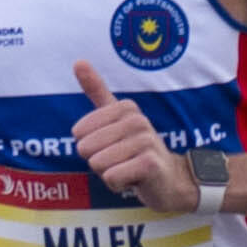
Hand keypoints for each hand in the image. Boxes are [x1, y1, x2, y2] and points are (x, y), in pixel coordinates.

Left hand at [64, 57, 187, 213]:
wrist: (168, 180)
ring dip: (108, 173)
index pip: (79, 132)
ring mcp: (146, 142)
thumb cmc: (135, 150)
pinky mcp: (150, 164)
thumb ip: (97, 91)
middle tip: (120, 161)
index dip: (89, 146)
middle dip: (97, 162)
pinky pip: (111, 177)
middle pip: (86, 148)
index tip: (111, 146)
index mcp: (127, 108)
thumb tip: (78, 61)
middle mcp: (138, 120)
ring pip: (98, 164)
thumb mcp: (115, 119)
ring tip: (127, 169)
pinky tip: (133, 181)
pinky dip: (117, 185)